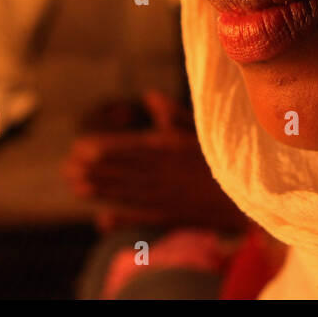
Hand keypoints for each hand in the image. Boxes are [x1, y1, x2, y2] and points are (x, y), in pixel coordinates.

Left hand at [62, 89, 247, 232]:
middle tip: (68, 167)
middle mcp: (164, 172)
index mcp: (170, 148)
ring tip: (75, 186)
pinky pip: (142, 217)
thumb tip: (150, 95)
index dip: (103, 148)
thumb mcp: (202, 129)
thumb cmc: (225, 155)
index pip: (129, 147)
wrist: (249, 191)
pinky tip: (101, 221)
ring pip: (126, 192)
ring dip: (100, 190)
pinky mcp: (172, 215)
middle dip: (93, 169)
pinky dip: (122, 219)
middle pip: (122, 170)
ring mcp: (166, 196)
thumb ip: (173, 114)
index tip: (80, 147)